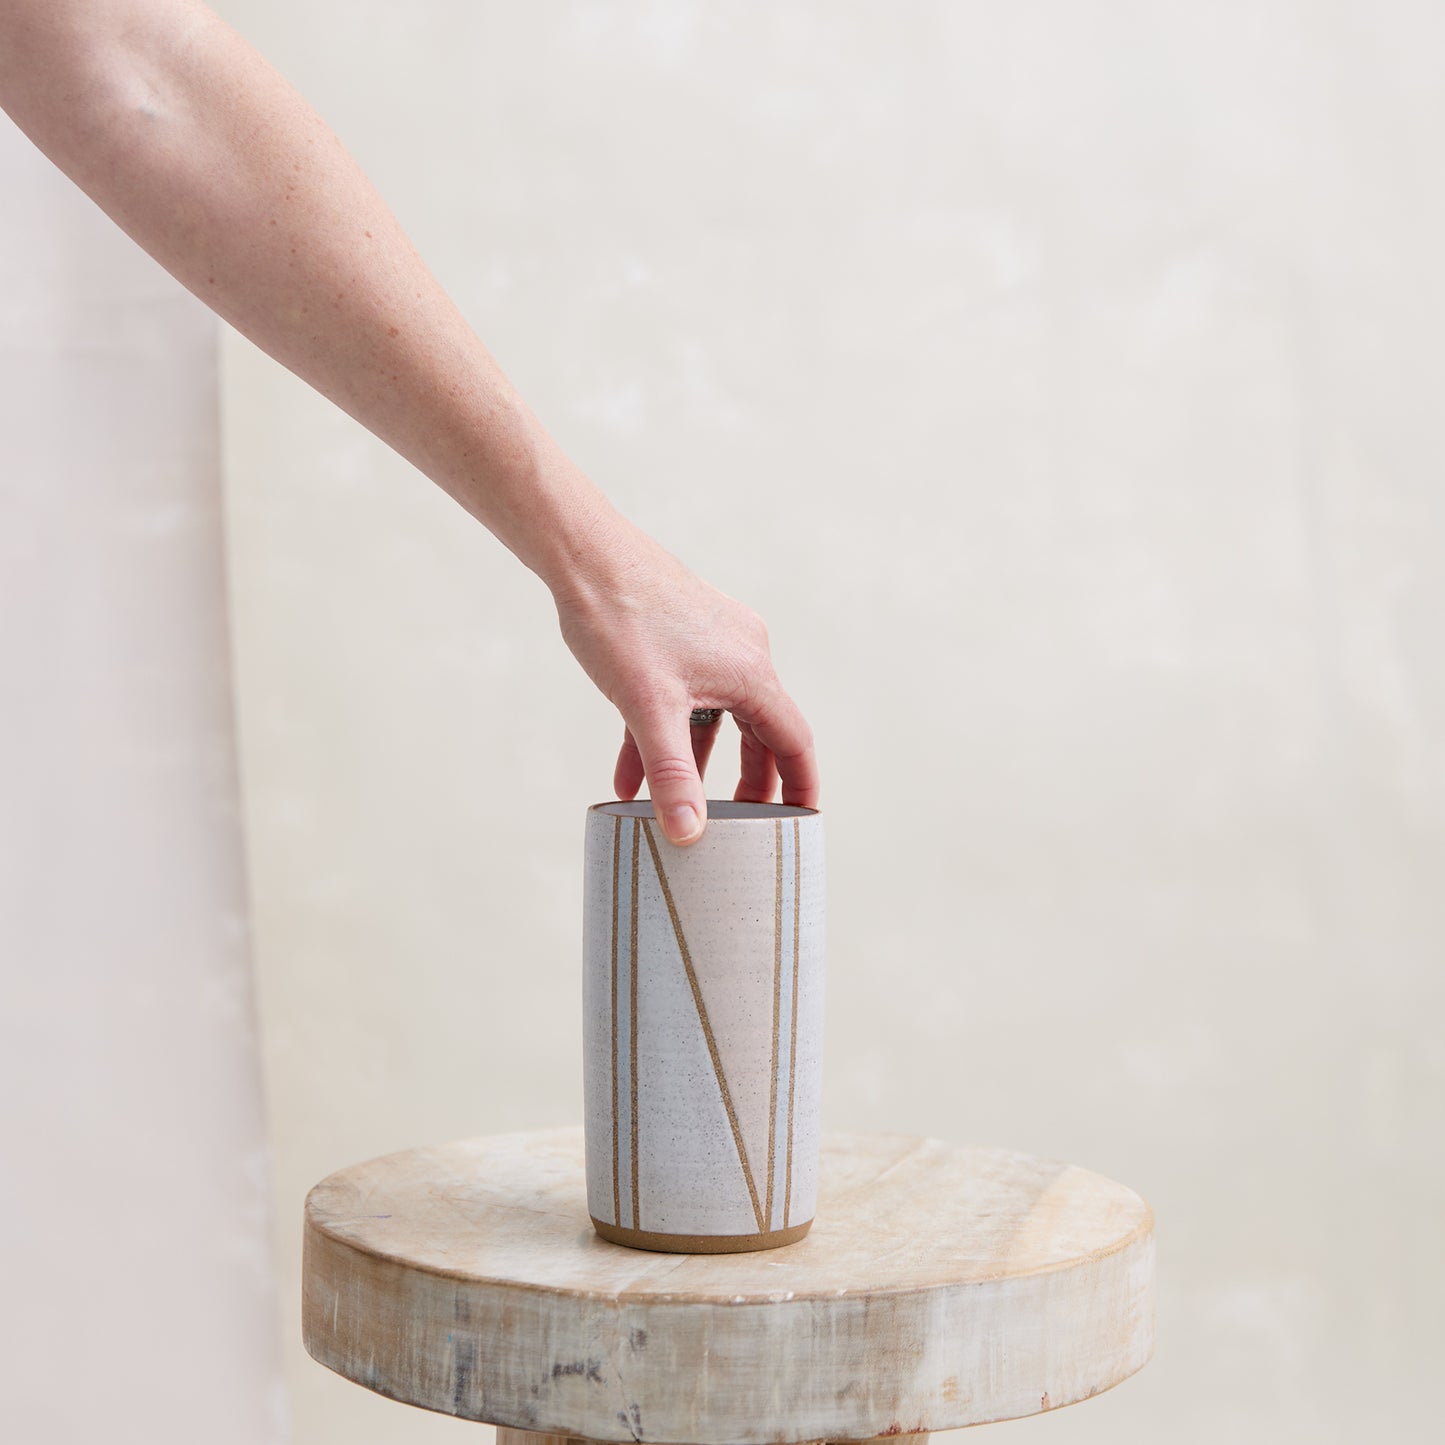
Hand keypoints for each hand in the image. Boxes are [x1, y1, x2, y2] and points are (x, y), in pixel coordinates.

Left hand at [553, 519, 818, 844]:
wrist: (582, 554)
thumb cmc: (621, 619)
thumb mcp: (647, 708)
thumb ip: (671, 773)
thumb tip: (688, 832)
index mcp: (750, 671)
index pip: (792, 741)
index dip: (799, 786)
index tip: (798, 824)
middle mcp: (742, 653)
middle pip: (758, 732)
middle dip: (746, 782)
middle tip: (738, 828)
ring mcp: (711, 643)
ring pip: (714, 717)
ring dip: (693, 762)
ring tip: (676, 808)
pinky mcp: (680, 636)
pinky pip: (682, 697)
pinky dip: (662, 734)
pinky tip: (627, 774)